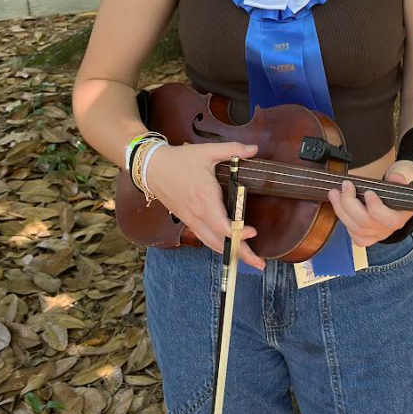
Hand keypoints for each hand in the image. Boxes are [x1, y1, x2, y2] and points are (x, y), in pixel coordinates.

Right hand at [145, 141, 265, 270]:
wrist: (152, 168)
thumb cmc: (180, 160)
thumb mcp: (207, 151)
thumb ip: (232, 149)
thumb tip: (254, 149)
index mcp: (205, 198)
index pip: (222, 225)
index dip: (238, 233)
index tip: (253, 231)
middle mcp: (198, 214)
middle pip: (220, 242)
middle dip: (241, 254)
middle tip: (260, 264)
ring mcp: (191, 220)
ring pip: (211, 244)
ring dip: (230, 254)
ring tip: (248, 260)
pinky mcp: (187, 220)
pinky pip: (204, 238)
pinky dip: (218, 246)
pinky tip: (228, 247)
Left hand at [327, 160, 412, 247]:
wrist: (399, 189)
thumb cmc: (401, 181)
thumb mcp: (405, 172)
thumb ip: (401, 174)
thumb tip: (396, 178)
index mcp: (402, 214)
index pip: (390, 220)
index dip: (376, 208)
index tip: (368, 192)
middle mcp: (390, 227)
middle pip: (366, 223)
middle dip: (350, 203)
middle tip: (345, 185)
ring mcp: (379, 233)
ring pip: (356, 229)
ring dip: (341, 210)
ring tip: (334, 193)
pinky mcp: (370, 236)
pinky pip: (356, 237)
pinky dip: (345, 223)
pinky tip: (340, 208)